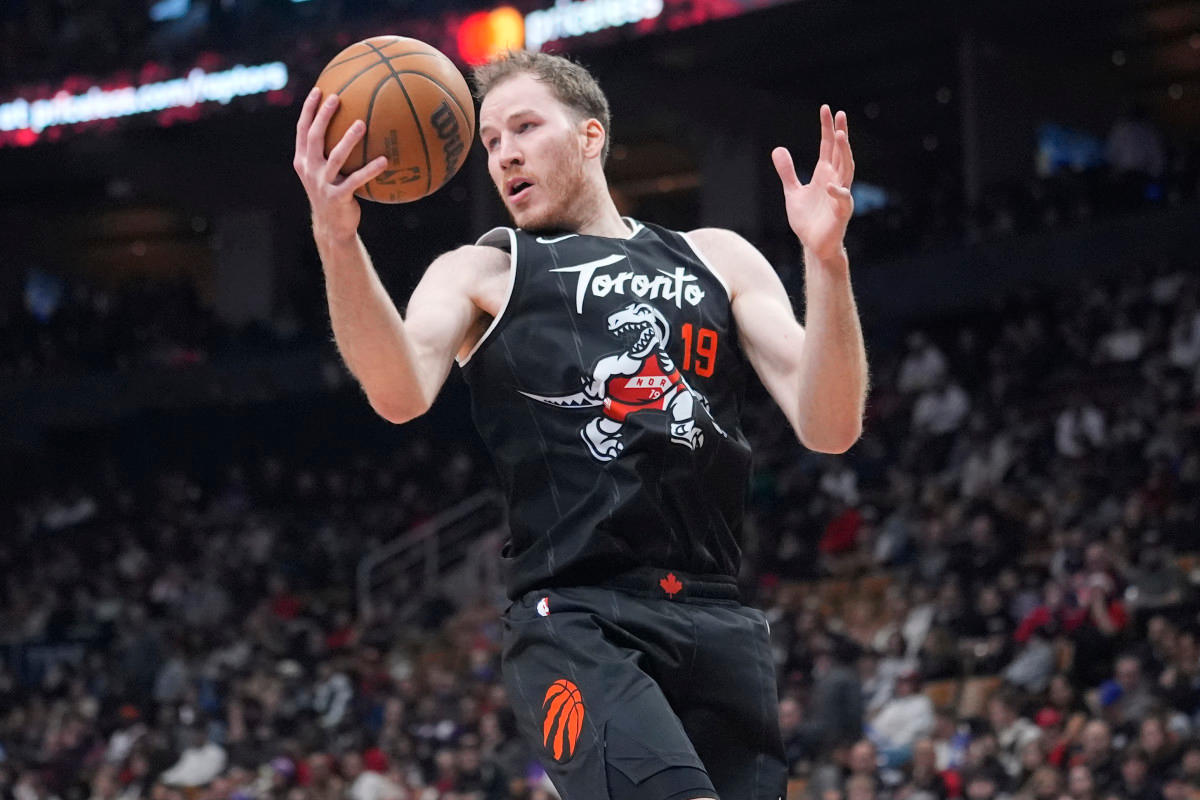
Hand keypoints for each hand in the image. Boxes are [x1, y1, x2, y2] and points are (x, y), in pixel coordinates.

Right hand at [293, 88, 388, 242]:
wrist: (331, 226)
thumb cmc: (333, 193)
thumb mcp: (325, 172)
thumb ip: (329, 152)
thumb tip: (353, 124)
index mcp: (303, 161)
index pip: (302, 130)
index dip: (309, 110)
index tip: (319, 90)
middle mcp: (309, 170)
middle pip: (314, 137)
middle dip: (324, 116)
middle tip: (336, 97)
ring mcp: (322, 184)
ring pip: (335, 157)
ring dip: (348, 139)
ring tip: (361, 123)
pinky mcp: (338, 197)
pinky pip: (357, 180)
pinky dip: (371, 170)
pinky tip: (385, 160)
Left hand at [772, 105, 854, 263]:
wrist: (814, 245)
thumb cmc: (807, 220)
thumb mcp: (792, 192)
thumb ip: (787, 171)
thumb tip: (778, 149)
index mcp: (824, 174)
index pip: (827, 146)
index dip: (827, 128)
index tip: (826, 109)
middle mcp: (835, 180)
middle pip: (839, 152)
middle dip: (840, 133)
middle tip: (839, 114)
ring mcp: (840, 195)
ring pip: (847, 169)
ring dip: (844, 153)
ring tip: (841, 136)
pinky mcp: (842, 213)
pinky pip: (842, 200)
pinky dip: (837, 192)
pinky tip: (830, 185)